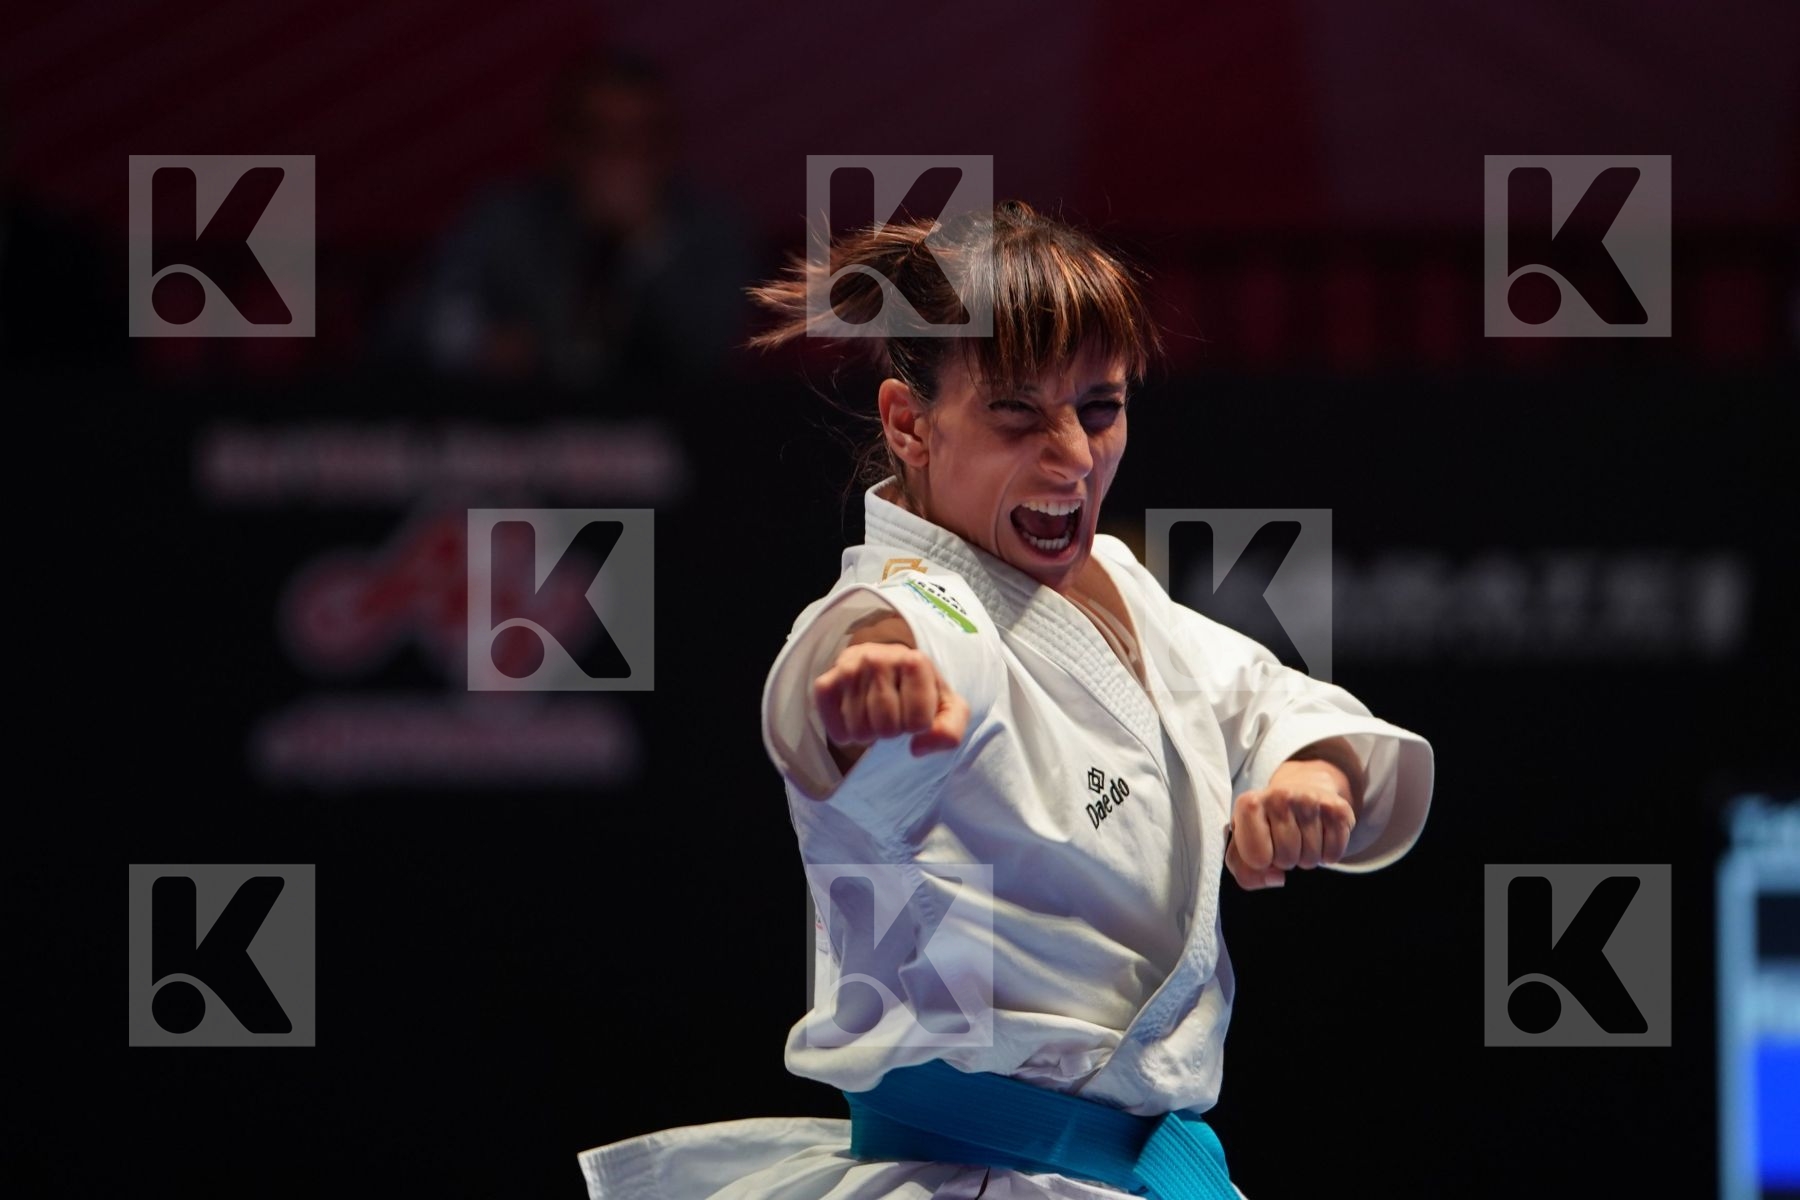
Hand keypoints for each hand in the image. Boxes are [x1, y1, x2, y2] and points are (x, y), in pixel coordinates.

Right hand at [813, 642, 968, 760]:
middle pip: (886, 728)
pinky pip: (836, 731)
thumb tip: (916, 748)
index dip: (918, 727)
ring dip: (870, 733)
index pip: (918, 723)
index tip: (916, 712)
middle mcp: (878, 658)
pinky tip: (854, 717)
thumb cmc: (920, 691)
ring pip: (860, 732)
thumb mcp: (948, 709)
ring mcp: (848, 669)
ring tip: (874, 714)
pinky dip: (846, 736)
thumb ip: (949, 732)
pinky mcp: (824, 683)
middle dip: (893, 731)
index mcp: (914, 661)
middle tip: (893, 714)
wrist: (886, 665)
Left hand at [1224, 763, 1356, 889]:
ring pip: (1310, 859)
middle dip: (1285, 860)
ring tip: (1301, 836)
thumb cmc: (1267, 824)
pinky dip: (1327, 855)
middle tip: (1285, 841)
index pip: (1256, 858)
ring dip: (1306, 857)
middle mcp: (1279, 796)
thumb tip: (1277, 878)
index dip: (1261, 862)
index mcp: (1248, 804)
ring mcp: (1310, 800)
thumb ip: (1246, 872)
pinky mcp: (1337, 809)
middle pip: (1285, 859)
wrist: (1301, 790)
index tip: (1263, 846)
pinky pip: (1333, 855)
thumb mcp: (1244, 846)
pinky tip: (1320, 836)